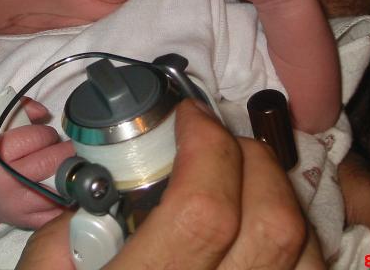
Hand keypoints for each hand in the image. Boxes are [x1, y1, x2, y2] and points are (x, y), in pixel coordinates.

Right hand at [0, 98, 74, 227]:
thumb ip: (15, 108)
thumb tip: (43, 111)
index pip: (35, 138)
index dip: (47, 133)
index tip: (47, 135)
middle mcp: (7, 182)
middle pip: (51, 162)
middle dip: (63, 150)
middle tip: (64, 148)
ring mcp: (20, 205)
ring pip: (59, 187)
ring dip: (69, 172)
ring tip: (67, 165)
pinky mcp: (29, 221)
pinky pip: (59, 210)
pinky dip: (68, 198)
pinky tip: (66, 187)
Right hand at [17, 99, 323, 268]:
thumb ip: (64, 231)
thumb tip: (113, 182)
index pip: (203, 211)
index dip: (206, 146)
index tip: (190, 117)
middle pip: (272, 224)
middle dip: (251, 157)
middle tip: (219, 140)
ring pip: (304, 252)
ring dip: (277, 195)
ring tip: (240, 179)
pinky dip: (297, 241)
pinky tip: (259, 230)